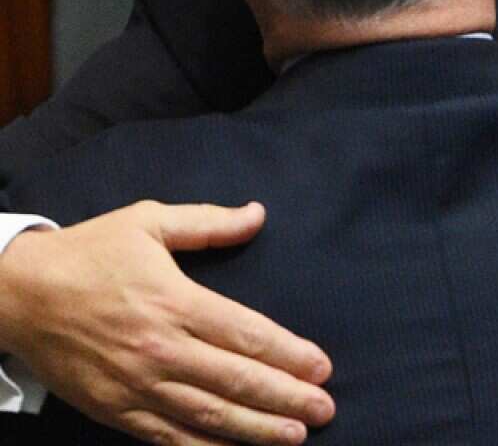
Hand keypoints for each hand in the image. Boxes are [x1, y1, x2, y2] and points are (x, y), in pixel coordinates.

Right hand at [0, 200, 334, 444]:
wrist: (16, 294)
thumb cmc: (89, 253)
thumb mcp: (148, 222)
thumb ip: (208, 223)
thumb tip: (258, 214)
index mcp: (174, 302)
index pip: (246, 335)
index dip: (289, 353)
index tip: (322, 367)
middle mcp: (160, 348)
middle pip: (235, 380)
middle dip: (286, 397)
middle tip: (325, 409)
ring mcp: (137, 384)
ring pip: (207, 414)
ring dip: (255, 429)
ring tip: (295, 436)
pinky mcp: (115, 409)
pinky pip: (167, 436)